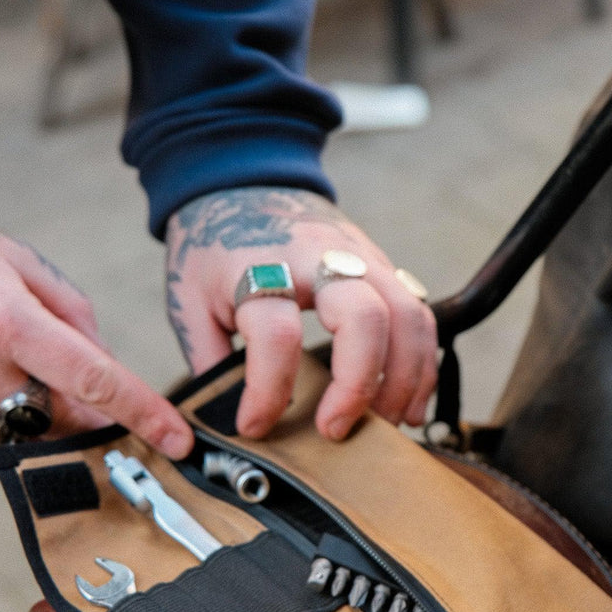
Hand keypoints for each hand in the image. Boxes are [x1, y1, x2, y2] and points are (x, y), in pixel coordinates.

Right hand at [0, 213, 192, 460]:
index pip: (94, 378)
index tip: (178, 441)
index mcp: (11, 322)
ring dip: (28, 417)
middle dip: (80, 413)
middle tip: (59, 382)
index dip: (143, 412)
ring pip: (22, 440)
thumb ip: (73, 314)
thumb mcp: (16, 261)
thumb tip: (106, 368)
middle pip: (63, 420)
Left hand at [165, 188, 436, 440]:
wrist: (240, 181)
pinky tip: (408, 404)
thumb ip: (208, 358)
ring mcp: (358, 257)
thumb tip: (223, 420)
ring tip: (385, 426)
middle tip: (334, 430)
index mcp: (259, 268)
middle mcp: (318, 259)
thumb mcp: (188, 299)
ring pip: (408, 318)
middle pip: (365, 319)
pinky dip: (423, 363)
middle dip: (358, 386)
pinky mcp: (381, 263)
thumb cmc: (213, 246)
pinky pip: (419, 314)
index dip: (268, 392)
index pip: (276, 336)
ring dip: (405, 381)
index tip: (255, 426)